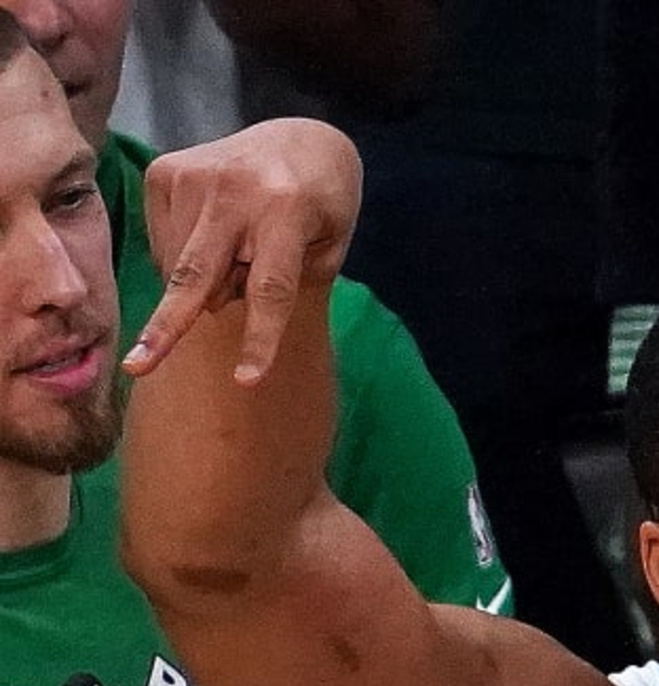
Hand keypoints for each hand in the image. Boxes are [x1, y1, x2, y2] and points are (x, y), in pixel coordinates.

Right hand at [125, 116, 363, 384]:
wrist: (301, 138)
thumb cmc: (322, 205)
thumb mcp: (327, 245)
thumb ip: (280, 280)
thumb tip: (208, 301)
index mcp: (288, 211)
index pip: (272, 289)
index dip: (260, 338)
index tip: (246, 380)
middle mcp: (235, 191)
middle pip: (197, 274)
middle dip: (168, 326)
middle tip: (137, 368)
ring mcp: (194, 176)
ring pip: (178, 264)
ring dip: (203, 280)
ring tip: (241, 247)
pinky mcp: (165, 170)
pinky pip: (163, 241)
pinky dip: (184, 254)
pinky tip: (214, 232)